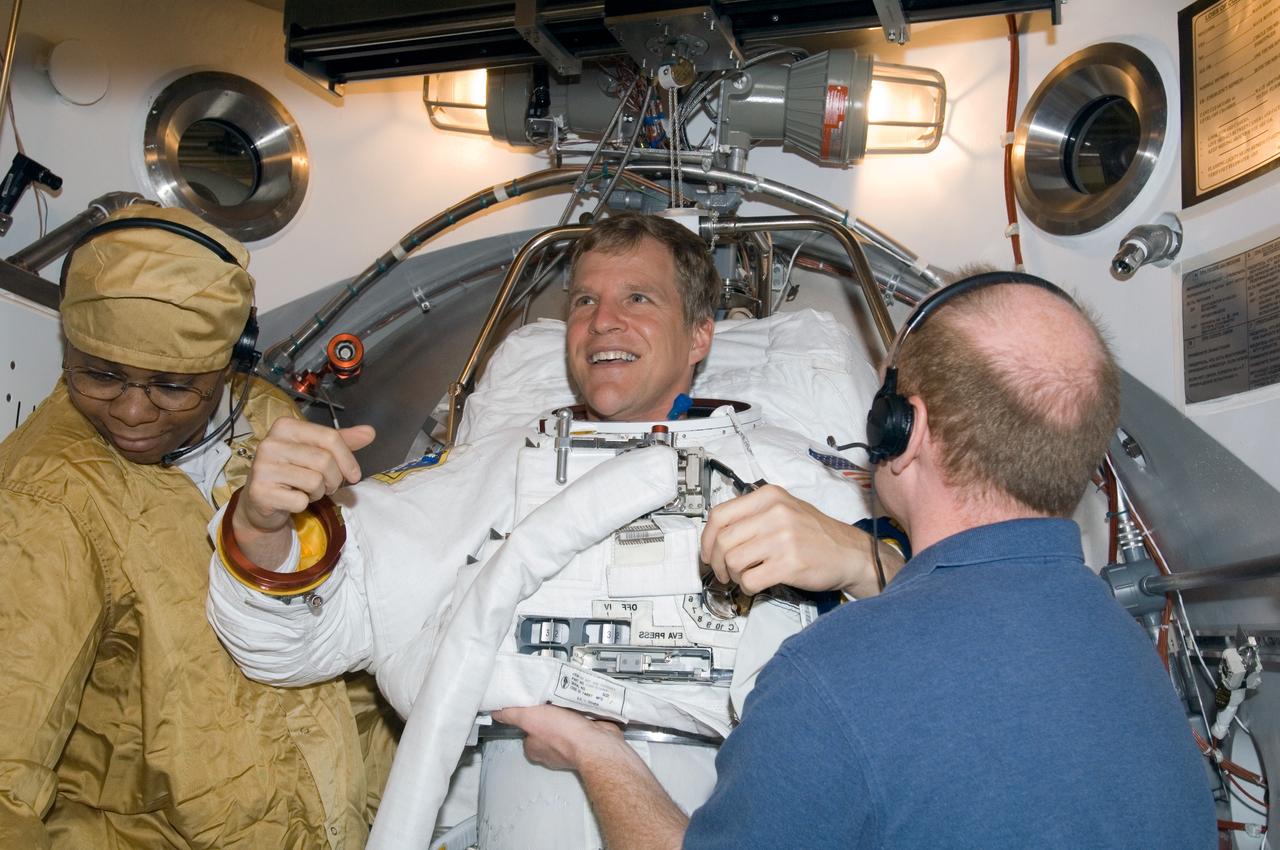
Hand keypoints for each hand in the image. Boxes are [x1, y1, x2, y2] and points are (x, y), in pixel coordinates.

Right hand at [234, 418, 374, 535]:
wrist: (261, 502)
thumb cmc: (293, 472)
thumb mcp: (316, 451)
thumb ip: (342, 441)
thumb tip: (369, 432)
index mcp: (285, 426)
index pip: (330, 437)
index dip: (348, 459)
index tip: (354, 475)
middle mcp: (271, 443)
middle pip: (324, 460)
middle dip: (334, 479)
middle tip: (326, 485)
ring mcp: (262, 467)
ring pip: (315, 481)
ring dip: (318, 492)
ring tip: (306, 490)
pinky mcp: (260, 491)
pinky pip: (300, 501)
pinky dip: (302, 505)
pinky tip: (291, 499)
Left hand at [492, 704, 626, 771]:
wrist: (596, 744)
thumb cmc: (562, 734)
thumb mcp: (530, 718)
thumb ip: (512, 714)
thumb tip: (495, 712)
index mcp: (535, 749)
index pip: (526, 730)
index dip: (529, 716)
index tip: (534, 703)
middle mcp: (551, 751)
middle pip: (546, 727)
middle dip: (550, 714)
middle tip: (553, 700)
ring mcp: (571, 748)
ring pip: (565, 726)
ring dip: (567, 714)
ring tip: (568, 700)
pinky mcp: (587, 741)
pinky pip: (582, 725)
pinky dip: (583, 716)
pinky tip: (583, 708)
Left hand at [700, 484, 903, 597]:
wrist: (850, 553)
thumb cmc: (816, 534)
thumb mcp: (785, 508)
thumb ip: (752, 515)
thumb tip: (715, 534)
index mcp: (769, 496)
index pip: (719, 515)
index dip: (706, 539)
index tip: (706, 553)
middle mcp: (775, 513)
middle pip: (723, 541)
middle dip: (717, 562)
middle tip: (724, 571)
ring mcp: (782, 538)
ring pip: (732, 561)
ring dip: (733, 575)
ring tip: (744, 576)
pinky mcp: (789, 564)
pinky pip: (749, 580)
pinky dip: (747, 586)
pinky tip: (756, 583)